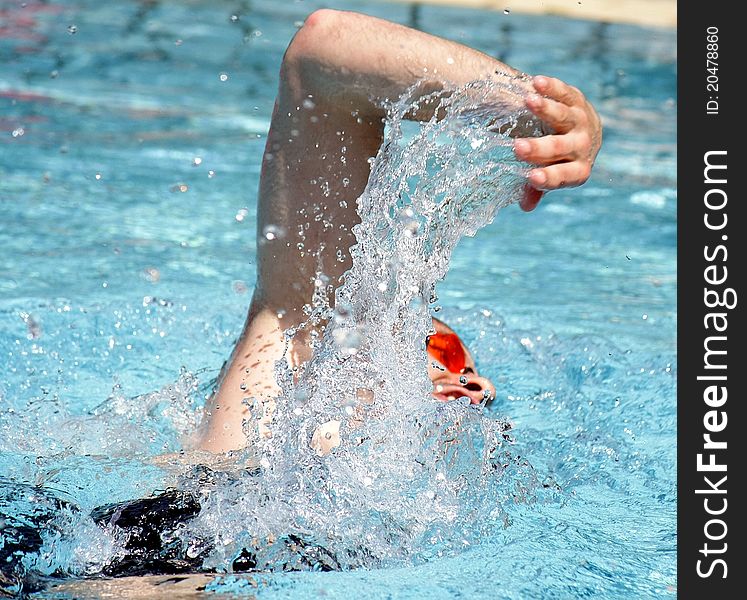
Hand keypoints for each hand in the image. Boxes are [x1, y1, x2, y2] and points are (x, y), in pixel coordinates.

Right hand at [514, 75, 602, 210]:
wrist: (587, 130)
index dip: (549, 178)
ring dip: (546, 109)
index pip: (564, 177)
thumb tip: (525, 206)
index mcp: (577, 170)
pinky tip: (536, 82)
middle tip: (517, 148)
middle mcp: (582, 146)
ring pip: (563, 116)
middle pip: (561, 148)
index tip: (531, 177)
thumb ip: (538, 188)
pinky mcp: (577, 99)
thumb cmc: (561, 159)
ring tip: (527, 102)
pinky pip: (565, 92)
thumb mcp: (552, 173)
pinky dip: (552, 87)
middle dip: (539, 149)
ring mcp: (581, 121)